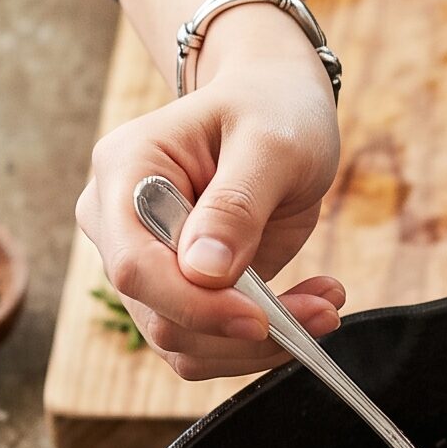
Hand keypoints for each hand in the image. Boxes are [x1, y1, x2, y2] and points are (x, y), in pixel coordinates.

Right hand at [77, 11, 344, 379]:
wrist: (275, 102)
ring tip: (327, 307)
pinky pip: (212, 342)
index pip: (135, 267)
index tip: (261, 318)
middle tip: (324, 312)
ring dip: (260, 345)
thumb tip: (204, 273)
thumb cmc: (271, 107)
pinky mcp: (184, 289)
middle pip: (160, 318)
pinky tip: (311, 306)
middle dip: (243, 333)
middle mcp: (119, 227)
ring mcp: (149, 263)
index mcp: (124, 174)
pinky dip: (263, 342)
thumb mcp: (270, 143)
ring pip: (186, 345)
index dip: (194, 305)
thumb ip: (236, 205)